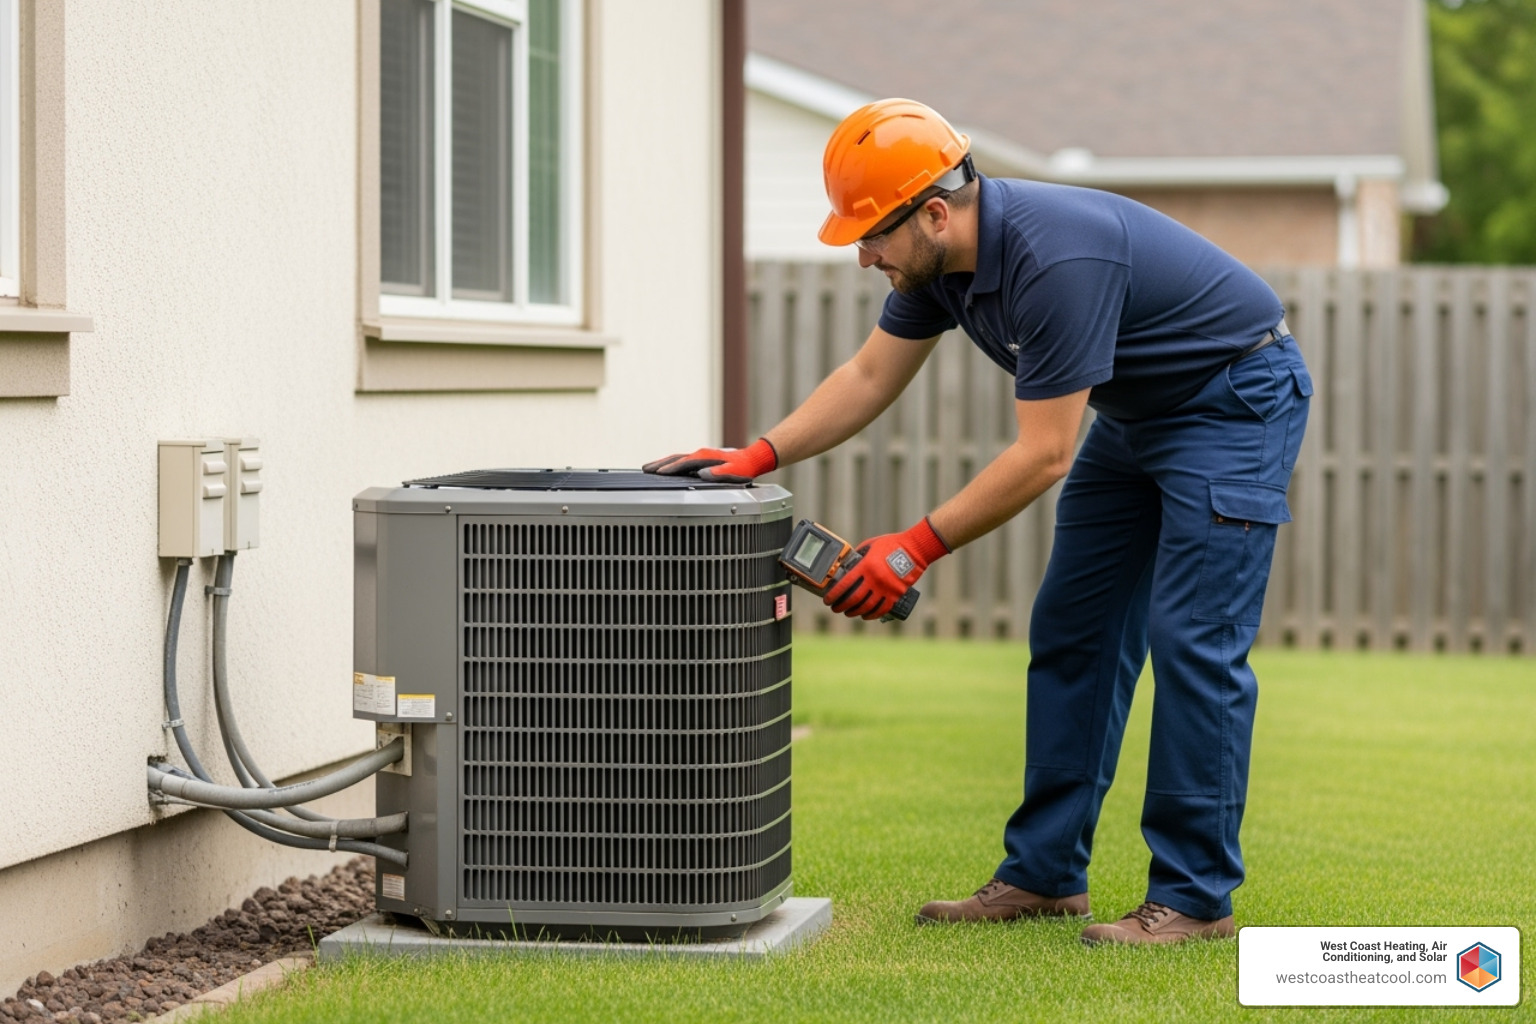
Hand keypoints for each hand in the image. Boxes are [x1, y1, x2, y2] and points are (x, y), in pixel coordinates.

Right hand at [642, 438, 777, 483]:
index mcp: (705, 457)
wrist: (750, 459)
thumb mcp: (733, 471)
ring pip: (677, 458)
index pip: (683, 463)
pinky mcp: (701, 458)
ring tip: (649, 467)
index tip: (657, 473)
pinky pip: (682, 460)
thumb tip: (702, 474)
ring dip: (663, 462)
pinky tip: (666, 468)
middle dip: (660, 464)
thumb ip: (719, 473)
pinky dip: (671, 463)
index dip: (670, 469)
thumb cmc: (743, 467)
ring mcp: (700, 455)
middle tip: (645, 469)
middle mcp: (700, 454)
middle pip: (675, 458)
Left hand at [824, 517, 950, 619]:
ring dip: (854, 612)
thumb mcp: (870, 546)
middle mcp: (875, 580)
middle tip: (835, 608)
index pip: (845, 585)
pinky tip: (864, 615)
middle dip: (841, 606)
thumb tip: (848, 565)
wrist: (915, 549)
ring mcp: (886, 589)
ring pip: (866, 607)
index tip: (827, 600)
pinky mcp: (896, 595)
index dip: (834, 594)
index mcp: (866, 566)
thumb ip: (859, 556)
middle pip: (854, 599)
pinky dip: (871, 614)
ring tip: (848, 613)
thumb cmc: (892, 544)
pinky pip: (881, 609)